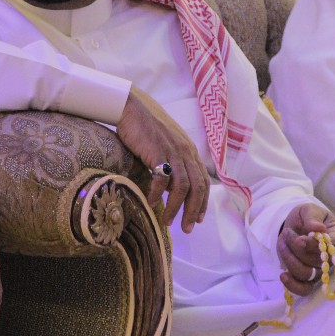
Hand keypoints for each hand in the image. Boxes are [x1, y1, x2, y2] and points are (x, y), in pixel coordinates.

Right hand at [116, 86, 210, 233]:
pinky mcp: (157, 150)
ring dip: (176, 207)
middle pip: (197, 187)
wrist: (131, 107)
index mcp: (189, 151)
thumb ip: (172, 162)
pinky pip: (162, 177)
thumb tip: (169, 187)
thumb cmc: (144, 127)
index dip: (203, 202)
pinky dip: (157, 193)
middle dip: (193, 210)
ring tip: (168, 221)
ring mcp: (172, 151)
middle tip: (186, 229)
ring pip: (182, 186)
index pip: (203, 181)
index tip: (197, 219)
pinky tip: (150, 202)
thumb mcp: (165, 145)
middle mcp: (185, 151)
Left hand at [276, 203, 334, 296]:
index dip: (314, 245)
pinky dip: (293, 285)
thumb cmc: (307, 216)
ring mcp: (319, 269)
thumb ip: (312, 217)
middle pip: (316, 261)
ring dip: (289, 258)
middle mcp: (330, 257)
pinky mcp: (307, 277)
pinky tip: (283, 275)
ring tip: (282, 243)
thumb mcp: (308, 210)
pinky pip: (303, 289)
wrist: (295, 225)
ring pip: (306, 273)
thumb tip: (318, 228)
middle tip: (287, 232)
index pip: (333, 246)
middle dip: (296, 247)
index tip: (299, 239)